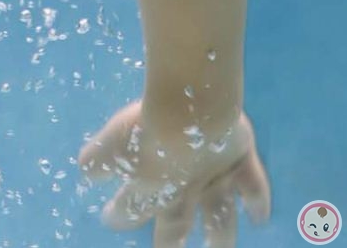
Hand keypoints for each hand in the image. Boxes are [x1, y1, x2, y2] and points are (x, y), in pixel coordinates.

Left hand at [78, 100, 270, 246]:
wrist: (190, 111)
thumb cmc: (145, 127)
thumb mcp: (108, 144)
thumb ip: (96, 161)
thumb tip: (87, 171)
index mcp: (150, 189)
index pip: (131, 210)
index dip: (120, 215)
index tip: (110, 219)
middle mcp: (184, 193)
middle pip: (175, 226)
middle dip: (168, 242)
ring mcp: (215, 182)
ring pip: (220, 219)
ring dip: (220, 238)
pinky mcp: (240, 164)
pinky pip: (253, 188)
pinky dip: (258, 203)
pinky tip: (260, 217)